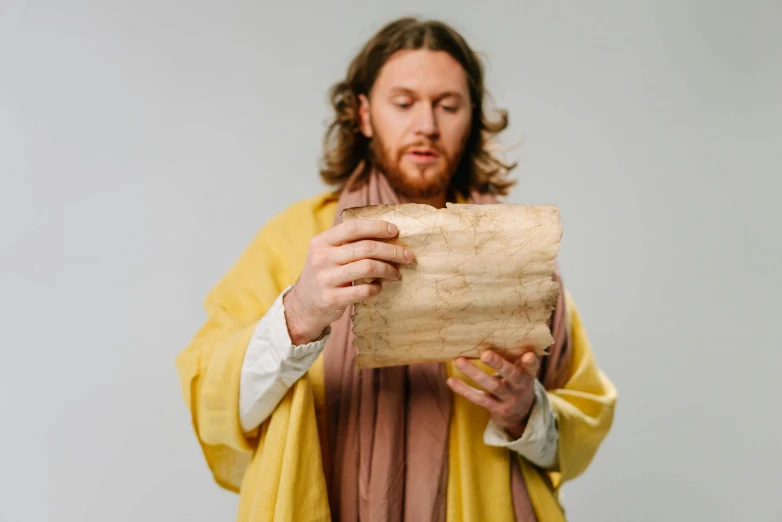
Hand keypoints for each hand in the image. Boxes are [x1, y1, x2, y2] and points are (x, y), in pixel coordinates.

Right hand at [284, 219, 414, 343]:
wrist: (303, 306)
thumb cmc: (325, 274)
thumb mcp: (327, 253)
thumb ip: (347, 243)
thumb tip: (387, 232)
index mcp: (321, 241)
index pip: (353, 227)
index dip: (377, 227)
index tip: (395, 231)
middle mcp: (321, 258)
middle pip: (365, 248)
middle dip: (392, 250)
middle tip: (407, 255)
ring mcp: (326, 279)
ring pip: (367, 267)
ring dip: (388, 269)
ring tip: (396, 273)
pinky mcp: (331, 298)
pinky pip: (363, 290)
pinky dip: (376, 288)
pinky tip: (379, 287)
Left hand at [446, 349, 539, 439]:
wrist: (520, 413)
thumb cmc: (517, 380)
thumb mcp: (521, 370)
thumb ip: (514, 355)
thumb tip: (494, 329)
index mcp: (528, 374)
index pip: (532, 368)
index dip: (531, 362)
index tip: (528, 356)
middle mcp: (520, 387)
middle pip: (511, 375)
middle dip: (498, 364)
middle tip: (485, 354)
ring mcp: (508, 399)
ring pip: (492, 386)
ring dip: (475, 373)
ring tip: (459, 361)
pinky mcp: (495, 408)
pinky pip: (478, 399)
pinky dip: (464, 390)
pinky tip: (451, 380)